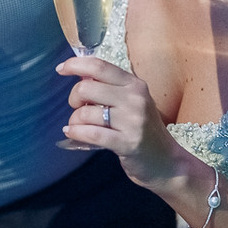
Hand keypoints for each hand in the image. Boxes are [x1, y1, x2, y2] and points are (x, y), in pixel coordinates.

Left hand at [56, 55, 187, 191]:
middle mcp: (135, 99)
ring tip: (79, 126)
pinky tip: (71, 133)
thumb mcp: (131, 101)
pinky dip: (76, 132)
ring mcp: (133, 121)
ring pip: (86, 113)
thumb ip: (109, 86)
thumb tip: (78, 73)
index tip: (61, 69)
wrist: (167, 162)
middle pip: (86, 88)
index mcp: (134, 84)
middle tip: (78, 108)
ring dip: (75, 120)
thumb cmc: (142, 129)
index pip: (99, 66)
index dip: (75, 65)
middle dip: (74, 98)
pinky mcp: (128, 143)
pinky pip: (92, 133)